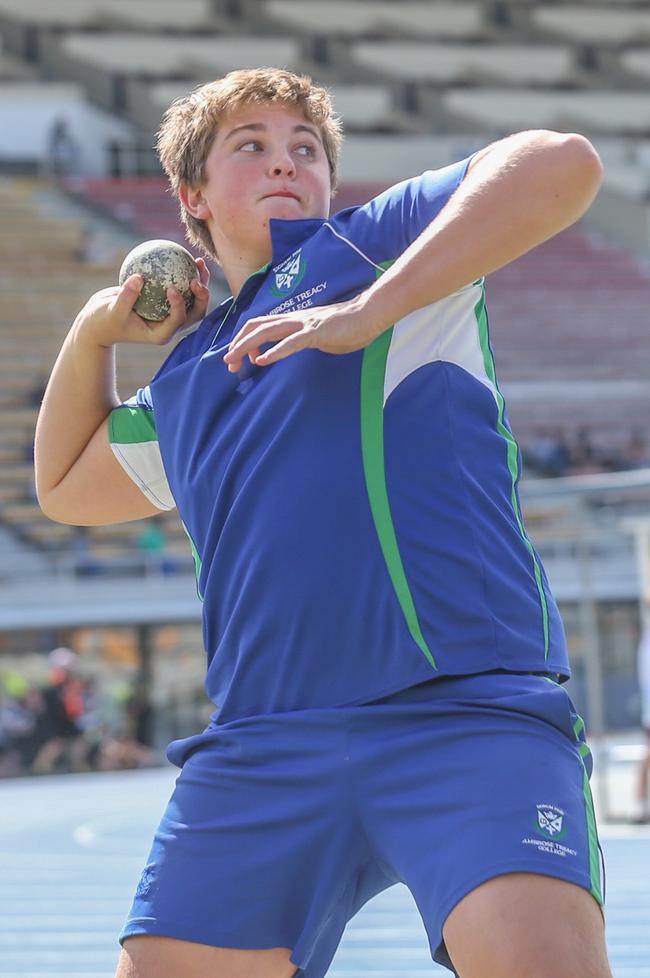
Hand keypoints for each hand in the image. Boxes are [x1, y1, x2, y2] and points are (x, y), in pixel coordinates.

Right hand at [73, 257, 210, 348]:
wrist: (101, 320)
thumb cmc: (104, 319)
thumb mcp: (111, 311)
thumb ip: (125, 297)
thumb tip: (139, 277)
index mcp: (160, 334)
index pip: (177, 321)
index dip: (179, 306)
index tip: (171, 288)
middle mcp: (170, 326)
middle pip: (194, 314)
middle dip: (202, 298)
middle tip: (196, 279)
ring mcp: (170, 315)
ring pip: (193, 300)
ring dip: (200, 282)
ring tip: (199, 262)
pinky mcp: (166, 303)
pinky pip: (180, 287)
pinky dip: (183, 273)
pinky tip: (183, 255)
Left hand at [223, 292, 385, 371]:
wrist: (367, 315)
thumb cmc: (347, 327)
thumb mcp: (318, 335)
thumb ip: (302, 340)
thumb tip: (292, 348)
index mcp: (293, 320)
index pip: (260, 325)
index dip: (244, 340)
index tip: (241, 360)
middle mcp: (293, 318)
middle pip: (256, 327)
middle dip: (238, 344)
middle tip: (227, 363)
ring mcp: (303, 324)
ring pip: (266, 332)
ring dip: (246, 347)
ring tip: (234, 361)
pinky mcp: (316, 332)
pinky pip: (291, 342)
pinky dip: (275, 352)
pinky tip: (263, 361)